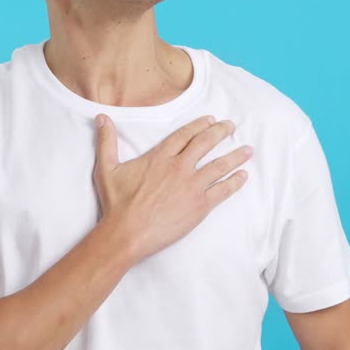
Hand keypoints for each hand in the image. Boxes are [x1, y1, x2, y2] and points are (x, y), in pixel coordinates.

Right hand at [91, 114, 252, 261]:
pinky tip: (244, 176)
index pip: (184, 135)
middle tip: (232, 126)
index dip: (199, 125)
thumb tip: (102, 117)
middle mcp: (179, 167)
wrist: (127, 232)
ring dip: (235, 156)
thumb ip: (107, 141)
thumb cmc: (116, 203)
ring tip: (248, 150)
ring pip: (219, 165)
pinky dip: (235, 182)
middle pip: (205, 144)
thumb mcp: (107, 168)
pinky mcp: (200, 206)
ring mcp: (192, 186)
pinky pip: (223, 191)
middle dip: (221, 132)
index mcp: (160, 156)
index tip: (210, 119)